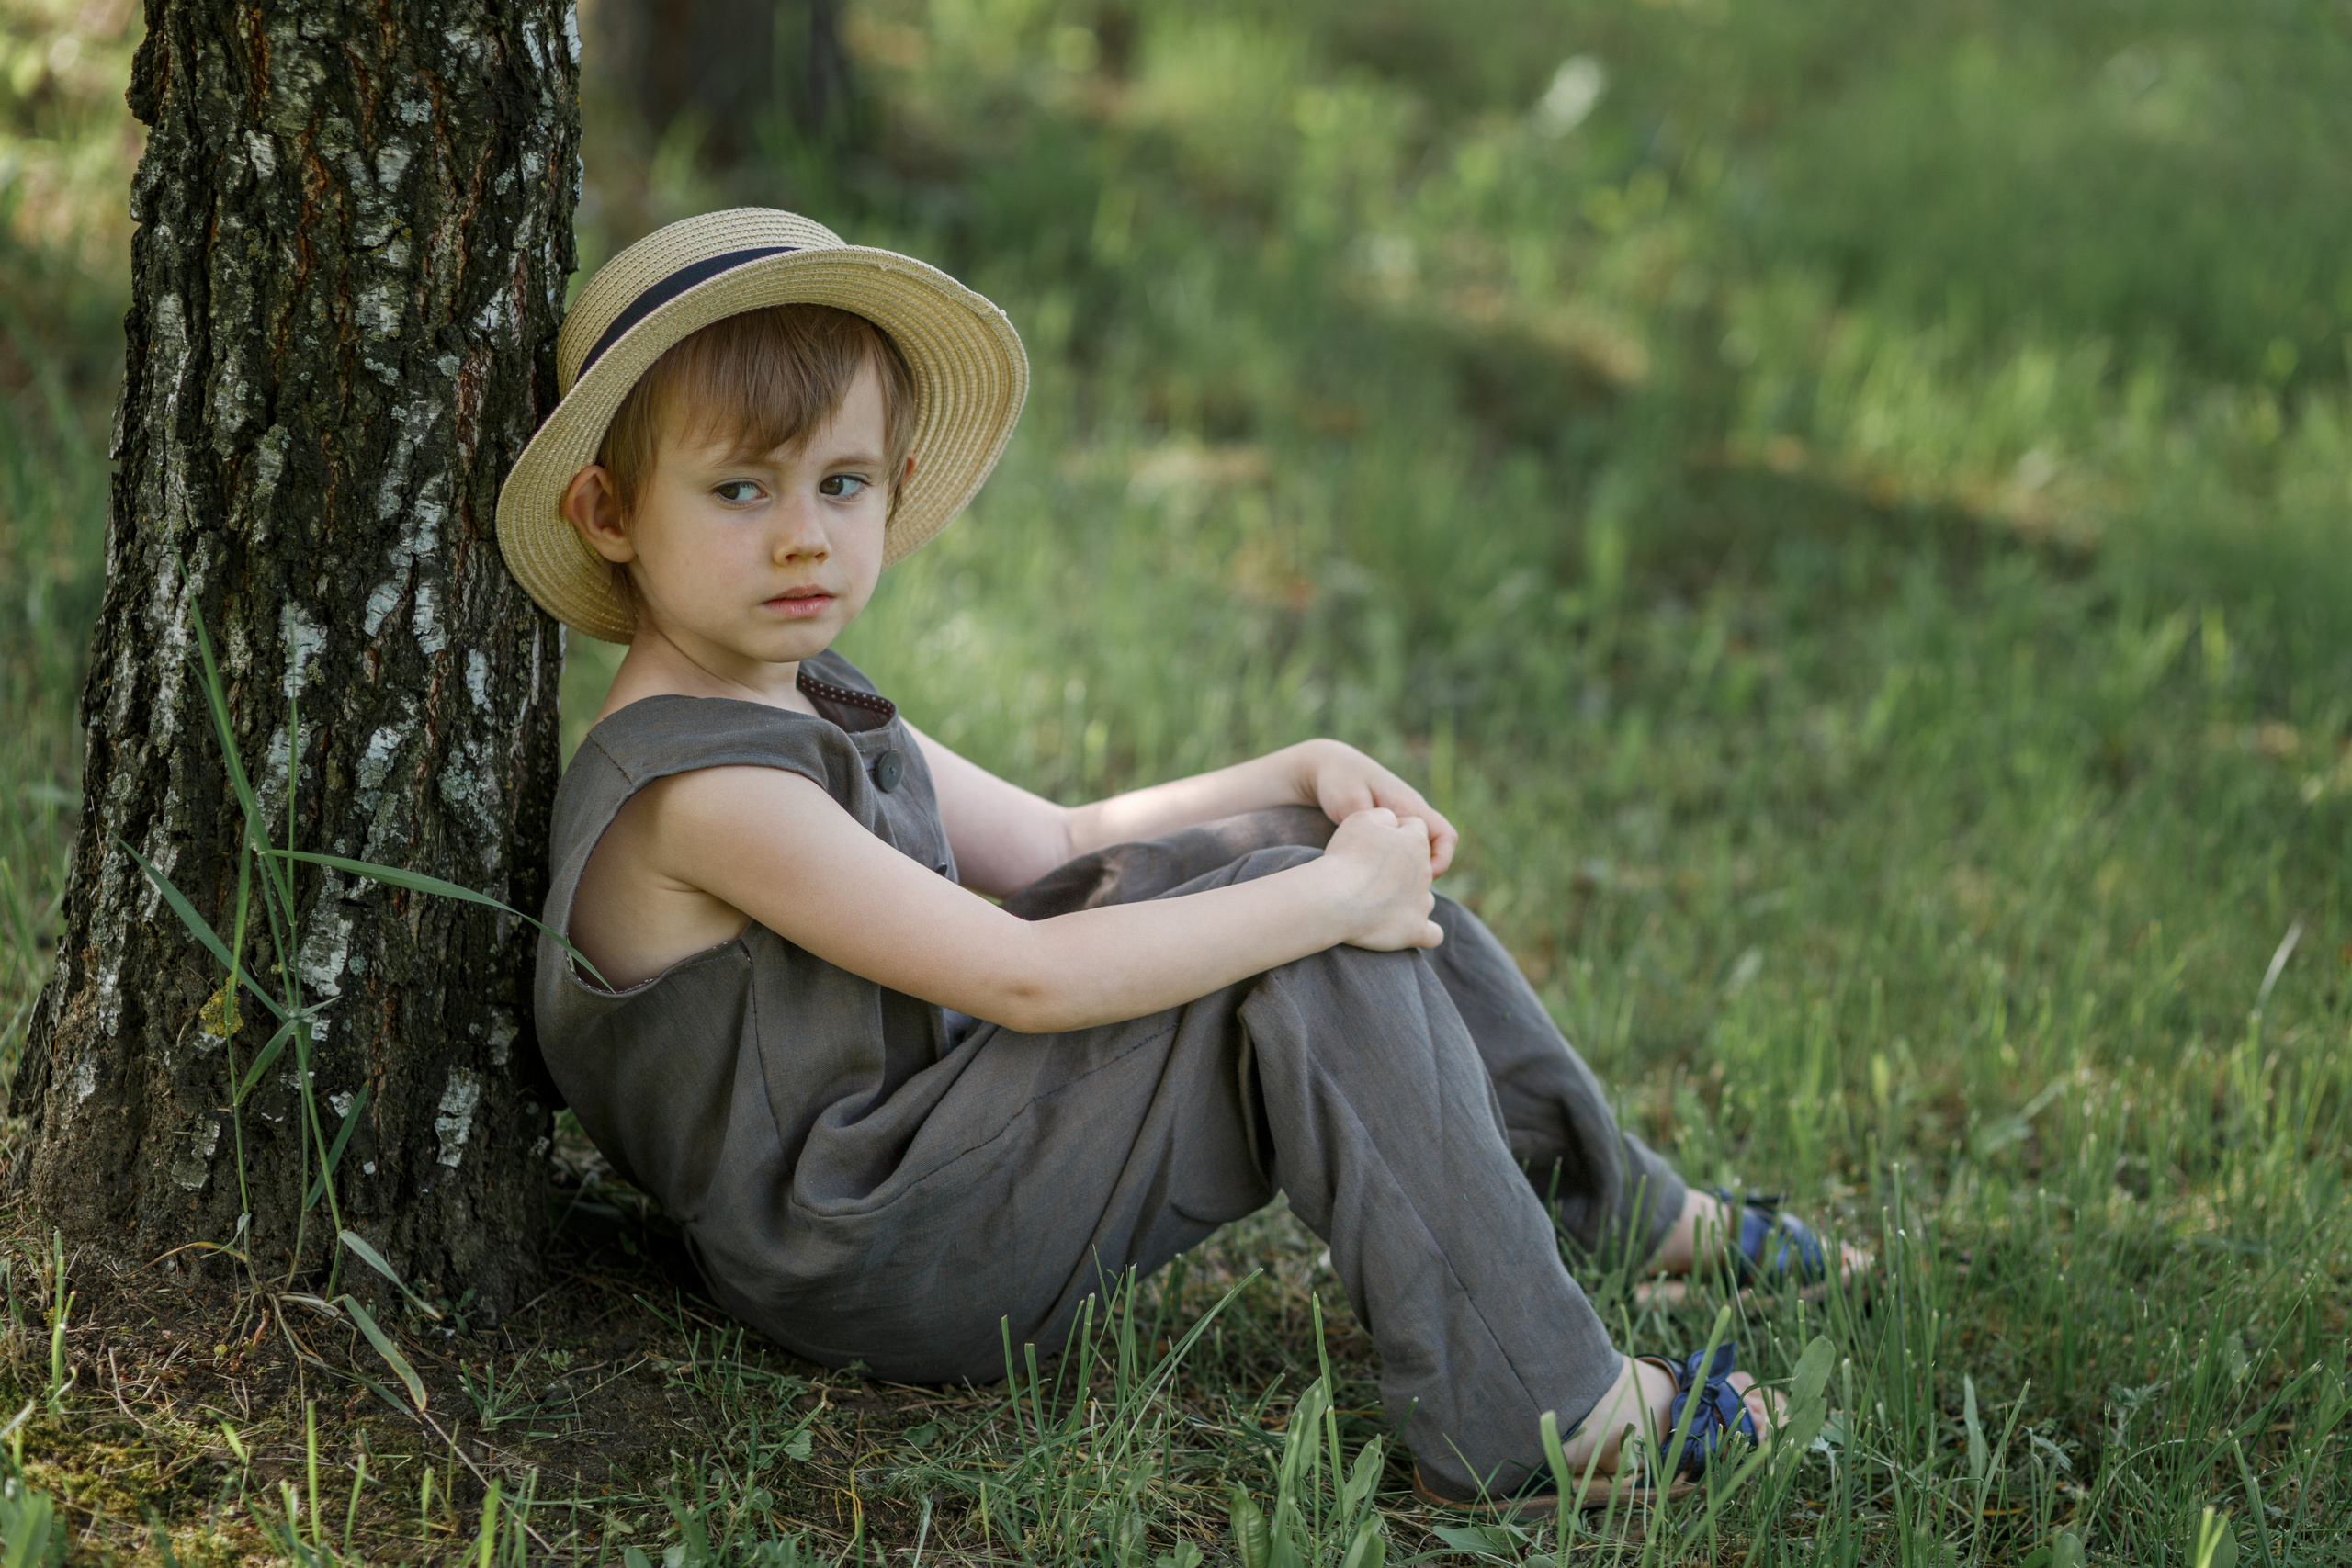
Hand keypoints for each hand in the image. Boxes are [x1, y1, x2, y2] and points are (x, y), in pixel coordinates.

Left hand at [1295, 740, 1457, 875]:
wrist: (1327, 767)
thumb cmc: (1339, 781)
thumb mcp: (1350, 801)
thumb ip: (1368, 824)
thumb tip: (1380, 851)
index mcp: (1410, 806)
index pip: (1446, 836)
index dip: (1441, 861)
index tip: (1417, 877)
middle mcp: (1411, 816)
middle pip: (1435, 852)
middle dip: (1420, 873)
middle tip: (1394, 889)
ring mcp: (1400, 824)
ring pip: (1416, 855)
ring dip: (1405, 872)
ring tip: (1380, 886)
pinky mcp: (1386, 833)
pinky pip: (1399, 855)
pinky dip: (1392, 868)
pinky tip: (1369, 877)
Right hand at [1320, 808, 1443, 950]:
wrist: (1335, 898)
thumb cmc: (1345, 857)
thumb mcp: (1360, 819)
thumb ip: (1383, 816)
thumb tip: (1393, 823)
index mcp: (1415, 842)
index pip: (1415, 829)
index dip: (1395, 833)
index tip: (1372, 843)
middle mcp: (1424, 871)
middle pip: (1420, 865)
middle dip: (1400, 868)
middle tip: (1369, 875)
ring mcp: (1422, 903)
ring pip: (1426, 898)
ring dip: (1410, 898)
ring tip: (1381, 904)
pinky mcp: (1415, 930)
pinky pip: (1433, 934)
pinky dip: (1424, 932)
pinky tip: (1408, 930)